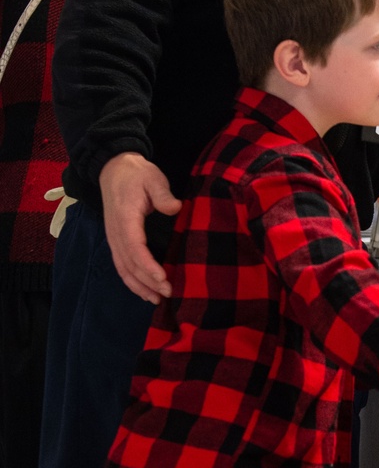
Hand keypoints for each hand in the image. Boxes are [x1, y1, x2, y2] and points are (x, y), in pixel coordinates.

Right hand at [99, 152, 181, 303]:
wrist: (113, 168)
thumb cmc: (136, 174)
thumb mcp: (152, 177)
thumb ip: (162, 194)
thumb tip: (175, 207)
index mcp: (125, 218)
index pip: (135, 247)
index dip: (147, 265)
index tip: (162, 278)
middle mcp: (116, 232)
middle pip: (128, 263)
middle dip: (147, 282)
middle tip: (168, 293)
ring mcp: (113, 237)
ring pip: (123, 268)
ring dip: (139, 286)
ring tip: (157, 299)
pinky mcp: (116, 240)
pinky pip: (121, 264)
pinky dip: (132, 280)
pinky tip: (145, 291)